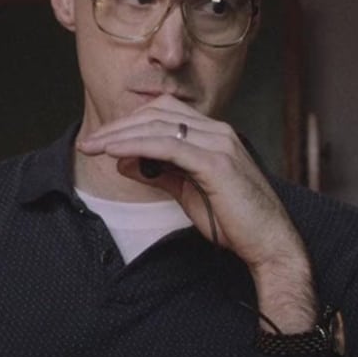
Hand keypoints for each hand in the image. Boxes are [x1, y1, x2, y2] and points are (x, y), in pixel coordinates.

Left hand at [77, 95, 315, 331]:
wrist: (269, 243)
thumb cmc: (234, 220)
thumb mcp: (187, 191)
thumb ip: (158, 172)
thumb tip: (123, 160)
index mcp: (214, 134)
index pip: (163, 113)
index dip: (130, 122)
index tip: (102, 140)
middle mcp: (218, 131)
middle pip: (156, 114)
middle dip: (118, 126)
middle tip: (88, 143)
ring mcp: (219, 144)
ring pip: (158, 126)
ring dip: (120, 135)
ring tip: (93, 147)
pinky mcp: (216, 163)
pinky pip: (167, 146)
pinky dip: (137, 146)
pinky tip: (114, 153)